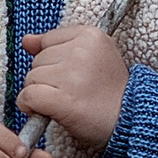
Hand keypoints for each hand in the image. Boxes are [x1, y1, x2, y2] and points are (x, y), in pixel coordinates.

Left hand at [16, 24, 129, 150]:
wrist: (130, 122)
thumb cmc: (111, 93)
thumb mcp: (92, 58)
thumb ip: (57, 44)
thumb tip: (27, 41)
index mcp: (91, 35)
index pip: (48, 41)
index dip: (54, 63)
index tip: (71, 77)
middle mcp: (81, 50)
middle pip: (37, 60)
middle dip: (46, 79)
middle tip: (71, 92)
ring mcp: (71, 74)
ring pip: (31, 79)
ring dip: (40, 94)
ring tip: (65, 102)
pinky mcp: (63, 98)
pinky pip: (28, 96)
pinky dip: (30, 106)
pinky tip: (44, 112)